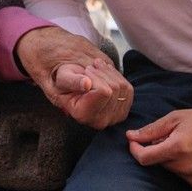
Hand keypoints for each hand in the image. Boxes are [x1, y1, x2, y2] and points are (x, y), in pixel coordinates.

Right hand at [15, 26, 132, 128]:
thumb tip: (86, 84)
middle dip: (102, 74)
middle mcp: (99, 121)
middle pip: (115, 89)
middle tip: (90, 69)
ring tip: (96, 71)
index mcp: (82, 115)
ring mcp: (112, 118)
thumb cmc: (64, 79)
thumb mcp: (63, 77)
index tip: (85, 71)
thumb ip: (72, 81)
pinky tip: (104, 76)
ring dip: (109, 74)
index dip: (95, 76)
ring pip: (123, 88)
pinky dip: (117, 78)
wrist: (72, 81)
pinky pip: (128, 90)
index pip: (104, 91)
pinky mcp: (122, 111)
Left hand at [125, 106, 191, 190]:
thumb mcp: (176, 118)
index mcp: (177, 148)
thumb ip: (151, 130)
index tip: (134, 142)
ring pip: (171, 171)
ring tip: (189, 146)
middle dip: (159, 151)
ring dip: (172, 160)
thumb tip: (130, 137)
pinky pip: (184, 178)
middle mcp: (186, 167)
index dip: (136, 150)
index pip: (145, 158)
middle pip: (159, 163)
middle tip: (173, 138)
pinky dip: (184, 169)